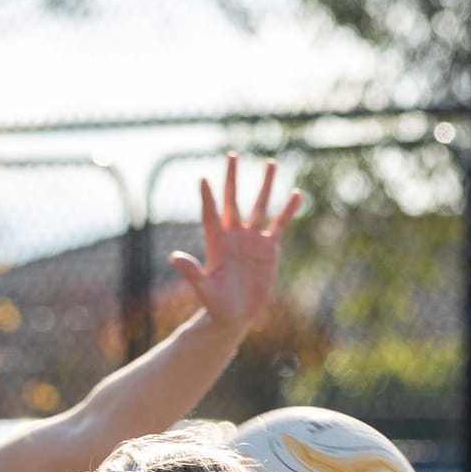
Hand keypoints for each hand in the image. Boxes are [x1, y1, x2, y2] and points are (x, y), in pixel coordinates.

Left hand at [168, 156, 301, 340]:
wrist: (235, 316)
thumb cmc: (216, 306)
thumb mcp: (204, 290)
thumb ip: (191, 272)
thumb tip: (173, 257)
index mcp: (217, 244)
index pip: (211, 215)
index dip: (208, 198)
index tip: (203, 179)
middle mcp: (234, 236)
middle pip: (233, 201)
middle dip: (232, 179)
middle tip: (232, 155)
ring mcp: (252, 240)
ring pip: (259, 206)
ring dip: (264, 186)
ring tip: (270, 163)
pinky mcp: (269, 249)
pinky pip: (280, 224)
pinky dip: (288, 210)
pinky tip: (296, 194)